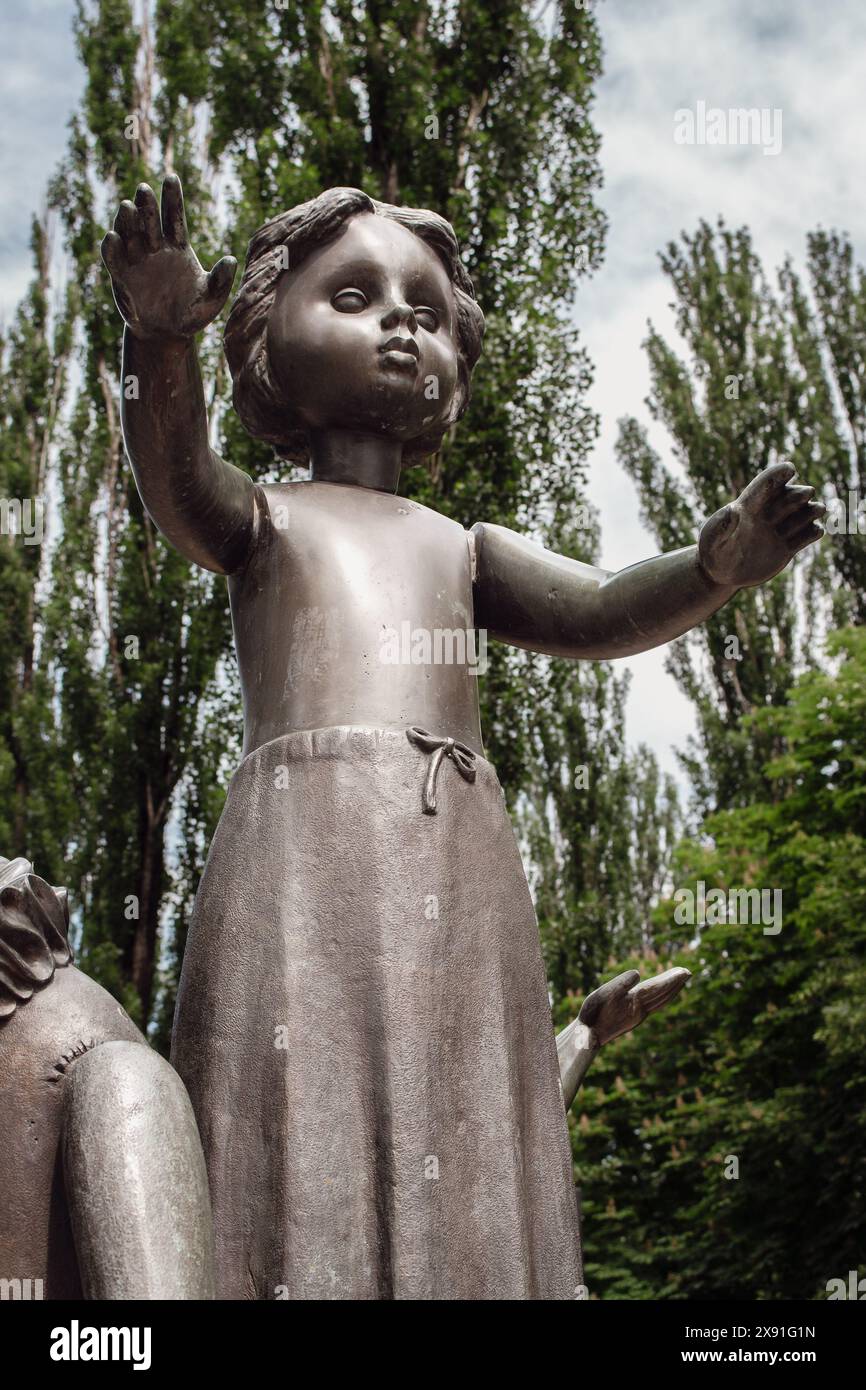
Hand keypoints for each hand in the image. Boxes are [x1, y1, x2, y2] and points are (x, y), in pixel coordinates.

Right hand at [101, 176, 236, 340]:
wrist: (167, 336)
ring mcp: (135, 260)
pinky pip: (114, 260)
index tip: (171, 177)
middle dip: (146, 205)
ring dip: (127, 220)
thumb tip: (232, 260)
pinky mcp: (120, 277)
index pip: (173, 217)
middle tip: (144, 189)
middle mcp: (154, 248)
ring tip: (127, 207)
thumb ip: (220, 281)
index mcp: (177, 247)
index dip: (172, 198)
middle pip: (149, 221)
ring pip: (128, 233)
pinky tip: (113, 237)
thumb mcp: (210, 301)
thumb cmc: (191, 315)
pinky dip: (111, 249)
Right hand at [578, 966, 689, 1046]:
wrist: (590, 1035)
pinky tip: (664, 994)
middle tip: (688, 972)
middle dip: (675, 983)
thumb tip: (638, 973)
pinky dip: (663, 996)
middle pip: (662, 994)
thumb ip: (620, 984)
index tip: (685, 972)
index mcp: (635, 1002)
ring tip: (681, 980)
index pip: (657, 988)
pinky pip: (654, 1004)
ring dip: (671, 989)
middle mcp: (641, 1009)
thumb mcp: (602, 994)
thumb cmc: (593, 1013)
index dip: (671, 980)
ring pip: (660, 1000)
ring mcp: (639, 1014)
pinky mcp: (635, 1016)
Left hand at [698, 462, 823, 588]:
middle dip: (798, 494)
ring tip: (819, 508)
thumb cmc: (712, 552)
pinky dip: (813, 532)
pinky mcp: (787, 547)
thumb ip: (719, 527)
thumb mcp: (710, 542)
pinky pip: (806, 536)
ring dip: (811, 510)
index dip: (777, 475)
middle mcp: (767, 514)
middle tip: (807, 493)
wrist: (722, 573)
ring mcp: (779, 530)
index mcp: (748, 506)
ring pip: (802, 515)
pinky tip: (816, 531)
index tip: (790, 468)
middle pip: (789, 498)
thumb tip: (733, 511)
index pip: (765, 485)